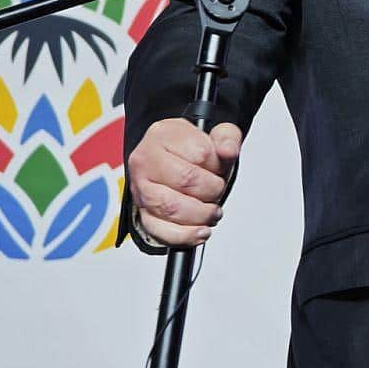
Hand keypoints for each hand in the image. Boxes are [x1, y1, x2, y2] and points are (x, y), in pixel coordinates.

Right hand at [126, 119, 241, 246]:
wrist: (171, 158)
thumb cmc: (191, 147)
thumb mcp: (215, 132)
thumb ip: (227, 138)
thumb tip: (228, 151)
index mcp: (162, 135)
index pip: (201, 154)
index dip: (219, 165)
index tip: (220, 168)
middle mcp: (145, 161)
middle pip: (186, 181)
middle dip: (212, 191)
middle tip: (217, 191)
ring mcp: (140, 188)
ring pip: (171, 208)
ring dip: (201, 214)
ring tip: (212, 211)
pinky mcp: (142, 212)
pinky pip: (158, 231)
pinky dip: (184, 235)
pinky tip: (200, 232)